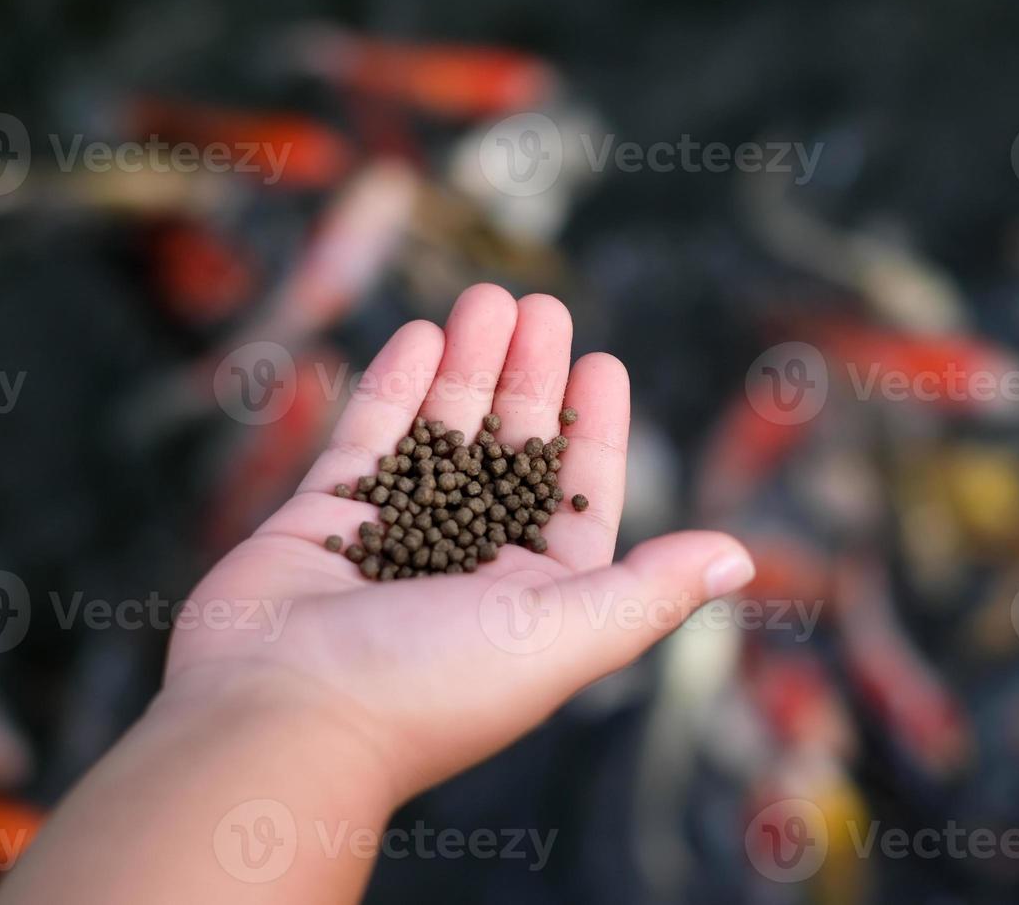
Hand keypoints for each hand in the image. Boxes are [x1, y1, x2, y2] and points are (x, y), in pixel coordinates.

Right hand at [162, 284, 755, 803]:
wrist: (278, 719)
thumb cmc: (431, 685)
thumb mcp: (564, 635)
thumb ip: (649, 589)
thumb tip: (740, 557)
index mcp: (533, 600)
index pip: (576, 497)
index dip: (594, 431)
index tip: (603, 362)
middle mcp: (466, 568)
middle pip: (509, 452)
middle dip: (529, 378)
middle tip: (542, 304)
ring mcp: (392, 541)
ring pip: (440, 435)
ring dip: (468, 367)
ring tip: (487, 299)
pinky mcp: (321, 523)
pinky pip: (367, 441)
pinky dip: (394, 388)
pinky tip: (420, 336)